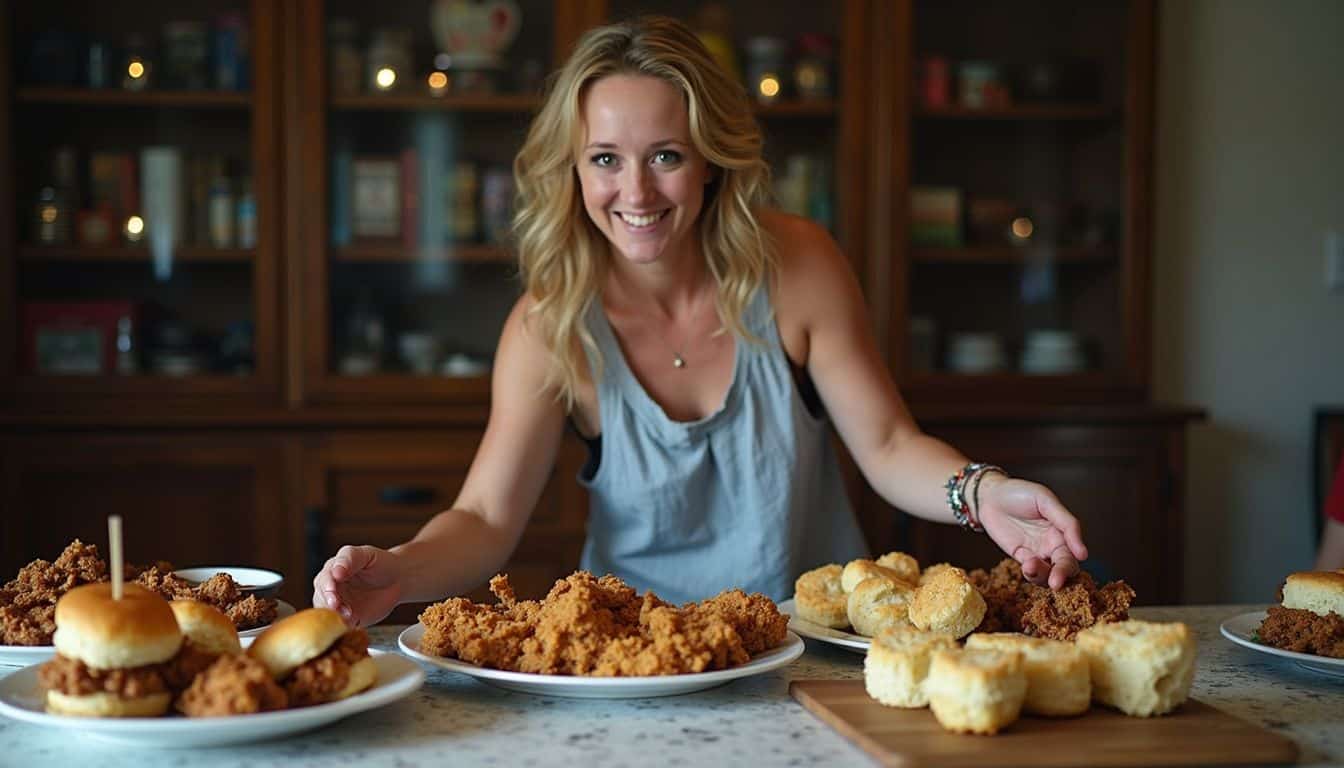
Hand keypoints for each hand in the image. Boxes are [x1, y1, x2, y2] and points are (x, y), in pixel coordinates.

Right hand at [312, 545, 404, 627]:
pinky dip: (343, 627)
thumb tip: (335, 572)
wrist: (397, 580)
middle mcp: (331, 589)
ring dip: (334, 616)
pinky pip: (341, 626)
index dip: (327, 585)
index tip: (332, 589)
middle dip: (328, 602)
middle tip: (336, 605)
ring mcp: (339, 606)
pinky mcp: (348, 619)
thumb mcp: (366, 554)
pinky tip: (351, 624)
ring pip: (328, 614)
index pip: (323, 580)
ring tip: (347, 614)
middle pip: (322, 599)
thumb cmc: (380, 563)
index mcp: (332, 571)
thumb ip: (349, 559)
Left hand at [975, 473, 1087, 589]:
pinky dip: (1030, 572)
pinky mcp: (1021, 556)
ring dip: (1042, 577)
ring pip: (1047, 574)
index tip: (1075, 564)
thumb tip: (1083, 553)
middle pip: (1063, 567)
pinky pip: (1030, 571)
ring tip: (1031, 567)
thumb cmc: (1020, 493)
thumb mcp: (1046, 501)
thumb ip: (1066, 523)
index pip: (1073, 554)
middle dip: (1061, 576)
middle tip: (1055, 583)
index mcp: (1063, 531)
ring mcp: (1036, 552)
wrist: (990, 495)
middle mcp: (1052, 545)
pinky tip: (1027, 565)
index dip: (1073, 561)